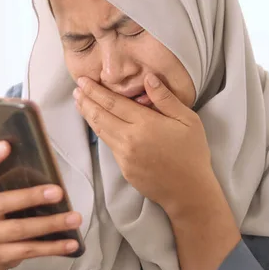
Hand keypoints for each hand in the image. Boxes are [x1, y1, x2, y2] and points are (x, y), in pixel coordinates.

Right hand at [0, 141, 81, 269]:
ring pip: (21, 231)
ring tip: (75, 217)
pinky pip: (30, 251)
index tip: (6, 145)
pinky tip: (72, 242)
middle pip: (2, 204)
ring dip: (51, 224)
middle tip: (58, 191)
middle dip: (30, 197)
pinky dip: (53, 248)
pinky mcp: (3, 255)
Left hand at [73, 74, 216, 215]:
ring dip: (88, 115)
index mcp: (145, 124)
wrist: (190, 192)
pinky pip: (109, 145)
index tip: (83, 81)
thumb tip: (148, 77)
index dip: (95, 91)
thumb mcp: (188, 120)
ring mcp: (124, 156)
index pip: (112, 102)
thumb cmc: (192, 153)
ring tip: (80, 103)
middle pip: (100, 115)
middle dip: (86, 100)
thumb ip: (165, 98)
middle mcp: (129, 139)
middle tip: (76, 89)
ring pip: (100, 131)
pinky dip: (100, 131)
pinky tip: (98, 124)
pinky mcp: (123, 168)